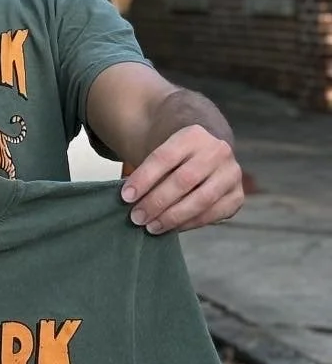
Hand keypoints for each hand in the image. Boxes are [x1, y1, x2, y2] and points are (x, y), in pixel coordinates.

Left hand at [121, 124, 243, 232]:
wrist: (205, 156)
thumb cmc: (175, 160)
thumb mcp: (162, 155)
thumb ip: (149, 172)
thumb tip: (130, 200)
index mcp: (193, 135)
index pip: (164, 158)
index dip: (143, 179)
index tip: (126, 197)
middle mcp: (217, 151)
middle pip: (183, 180)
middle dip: (157, 202)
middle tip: (137, 217)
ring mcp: (231, 173)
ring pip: (201, 199)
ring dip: (173, 216)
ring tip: (151, 227)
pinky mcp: (237, 195)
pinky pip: (214, 213)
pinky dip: (191, 223)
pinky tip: (172, 228)